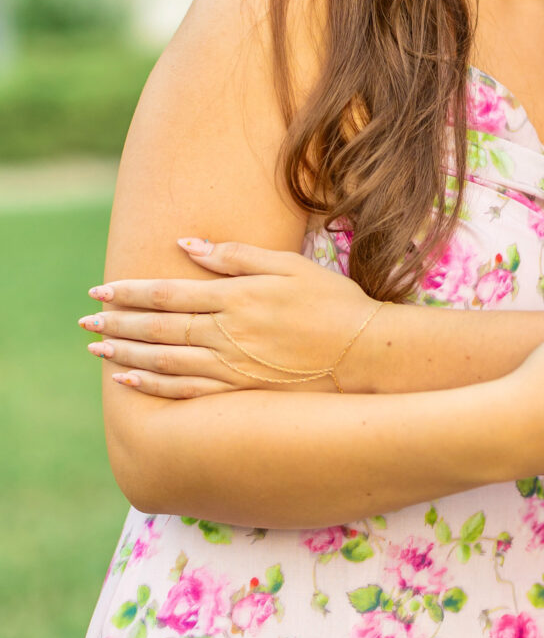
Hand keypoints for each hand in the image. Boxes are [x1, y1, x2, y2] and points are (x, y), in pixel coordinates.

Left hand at [80, 239, 378, 397]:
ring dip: (124, 355)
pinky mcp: (239, 392)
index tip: (100, 291)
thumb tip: (187, 246)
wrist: (364, 353)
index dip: (130, 292)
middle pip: (157, 328)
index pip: (168, 293)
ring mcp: (231, 367)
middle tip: (84, 322)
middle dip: (116, 324)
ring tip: (97, 351)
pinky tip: (128, 383)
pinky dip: (151, 386)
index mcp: (236, 297)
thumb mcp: (288, 265)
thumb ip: (235, 256)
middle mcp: (226, 333)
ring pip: (163, 361)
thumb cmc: (331, 302)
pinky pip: (185, 390)